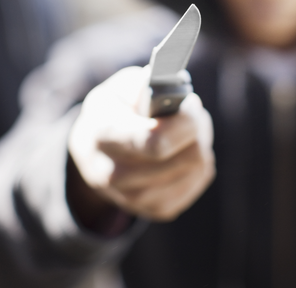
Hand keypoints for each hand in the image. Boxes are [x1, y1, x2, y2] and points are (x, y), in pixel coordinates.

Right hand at [68, 66, 214, 221]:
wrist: (95, 150)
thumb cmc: (116, 110)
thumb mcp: (121, 87)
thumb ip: (148, 85)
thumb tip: (176, 90)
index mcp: (102, 136)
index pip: (155, 142)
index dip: (185, 123)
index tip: (190, 106)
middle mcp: (113, 174)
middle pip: (186, 159)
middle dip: (198, 129)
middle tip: (192, 113)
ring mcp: (134, 198)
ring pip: (197, 169)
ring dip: (200, 144)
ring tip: (185, 130)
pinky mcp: (156, 210)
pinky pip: (198, 181)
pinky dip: (199, 162)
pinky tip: (183, 150)